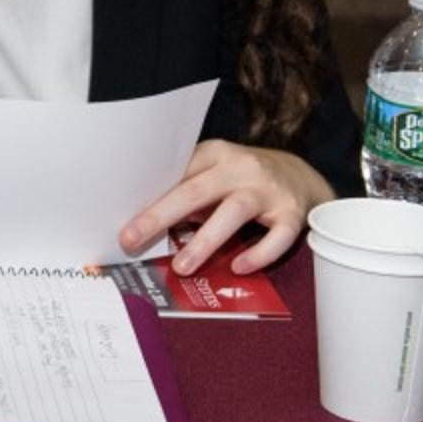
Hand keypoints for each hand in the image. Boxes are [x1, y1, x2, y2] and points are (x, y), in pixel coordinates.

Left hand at [120, 140, 331, 274]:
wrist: (302, 175)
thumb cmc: (243, 180)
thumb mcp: (214, 175)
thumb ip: (187, 194)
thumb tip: (146, 223)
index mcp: (214, 154)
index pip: (175, 175)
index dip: (147, 197)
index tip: (120, 218)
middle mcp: (241, 168)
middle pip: (195, 191)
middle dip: (160, 216)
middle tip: (131, 239)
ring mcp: (269, 190)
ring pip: (234, 212)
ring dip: (205, 241)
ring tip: (182, 266)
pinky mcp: (293, 213)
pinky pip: (277, 236)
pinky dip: (258, 254)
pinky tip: (238, 267)